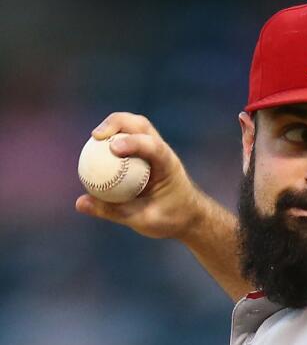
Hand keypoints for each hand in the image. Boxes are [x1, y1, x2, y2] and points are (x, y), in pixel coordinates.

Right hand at [75, 112, 207, 240]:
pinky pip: (126, 138)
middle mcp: (163, 152)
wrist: (189, 216)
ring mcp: (154, 149)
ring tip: (94, 138)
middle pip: (140, 125)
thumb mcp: (144, 221)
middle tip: (95, 136)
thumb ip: (113, 211)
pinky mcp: (145, 153)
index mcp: (168, 166)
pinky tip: (95, 150)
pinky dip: (112, 138)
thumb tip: (80, 203)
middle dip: (116, 123)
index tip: (112, 148)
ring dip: (113, 126)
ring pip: (134, 126)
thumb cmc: (171, 219)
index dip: (133, 143)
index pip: (153, 147)